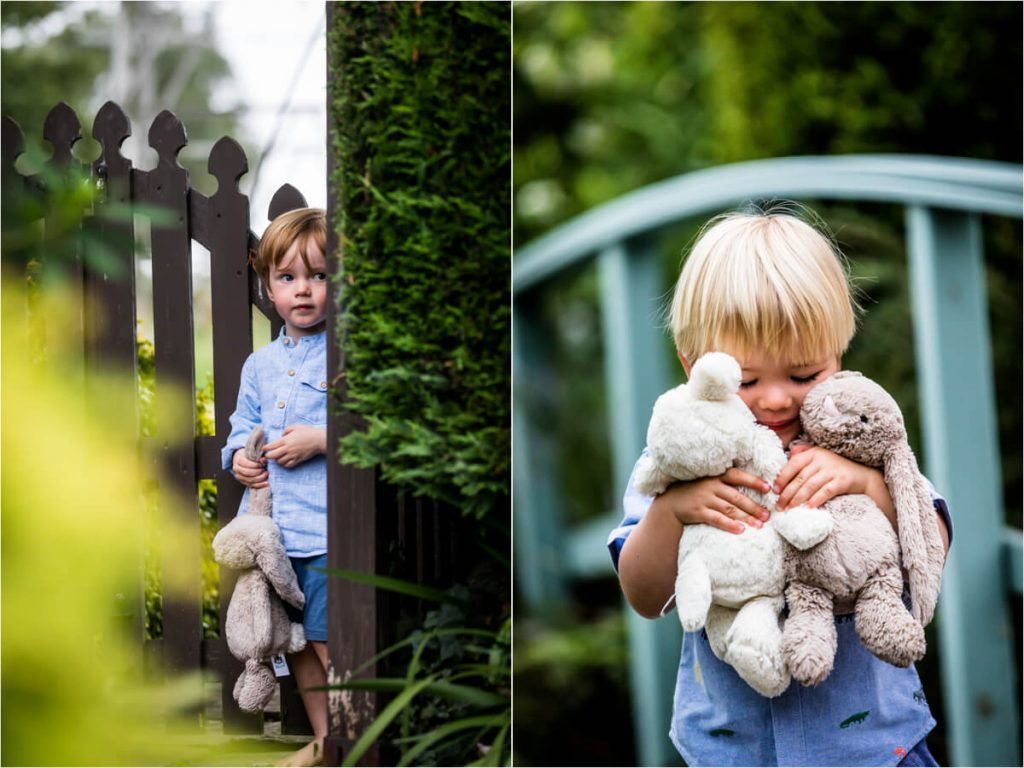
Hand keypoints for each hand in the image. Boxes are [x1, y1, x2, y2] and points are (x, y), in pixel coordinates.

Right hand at [232, 449, 267, 488]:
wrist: (242, 460)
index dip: (255, 465)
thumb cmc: (249, 455)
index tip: (262, 465)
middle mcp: (237, 469)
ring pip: (250, 480)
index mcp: (238, 460)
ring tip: (266, 475)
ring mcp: (239, 477)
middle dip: (258, 472)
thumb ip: (258, 456)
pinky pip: (251, 485)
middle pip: (248, 473)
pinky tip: (266, 483)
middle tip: (265, 471)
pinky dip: (259, 485)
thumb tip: (264, 459)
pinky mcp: (244, 482)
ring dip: (260, 478)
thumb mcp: (252, 453)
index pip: (246, 464)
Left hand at [263, 424, 325, 468]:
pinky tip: (284, 461)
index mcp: (286, 440)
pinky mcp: (298, 459)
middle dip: (268, 456)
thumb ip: (286, 430)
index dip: (265, 448)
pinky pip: (288, 465)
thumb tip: (281, 435)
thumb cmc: (307, 432)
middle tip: (267, 455)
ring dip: (276, 460)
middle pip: (273, 456)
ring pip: (280, 461)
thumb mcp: (295, 427)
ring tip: (277, 457)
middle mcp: (288, 449)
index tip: (263, 448)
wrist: (318, 440)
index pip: (272, 446)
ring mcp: (293, 455)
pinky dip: (284, 464)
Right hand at [653, 468, 771, 534]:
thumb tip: (750, 488)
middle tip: (768, 515)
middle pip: (736, 496)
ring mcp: (704, 499)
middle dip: (754, 507)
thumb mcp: (707, 481)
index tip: (768, 489)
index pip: (737, 476)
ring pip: (729, 509)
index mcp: (715, 476)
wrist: (670, 502)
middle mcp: (710, 486)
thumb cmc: (693, 491)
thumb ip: (724, 483)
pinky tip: (741, 530)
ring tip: (759, 525)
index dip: (753, 481)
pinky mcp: (698, 512)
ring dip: (746, 517)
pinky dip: (729, 525)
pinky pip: (716, 519)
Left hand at [775, 445, 885, 511]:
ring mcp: (832, 470)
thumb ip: (804, 454)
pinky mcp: (842, 481)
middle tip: (778, 506)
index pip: (793, 464)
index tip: (774, 491)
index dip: (782, 478)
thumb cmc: (836, 468)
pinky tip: (808, 508)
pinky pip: (825, 492)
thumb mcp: (820, 457)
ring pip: (810, 486)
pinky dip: (815, 500)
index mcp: (813, 453)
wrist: (863, 476)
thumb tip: (789, 453)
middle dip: (787, 494)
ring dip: (797, 499)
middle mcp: (822, 460)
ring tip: (789, 510)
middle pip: (799, 478)